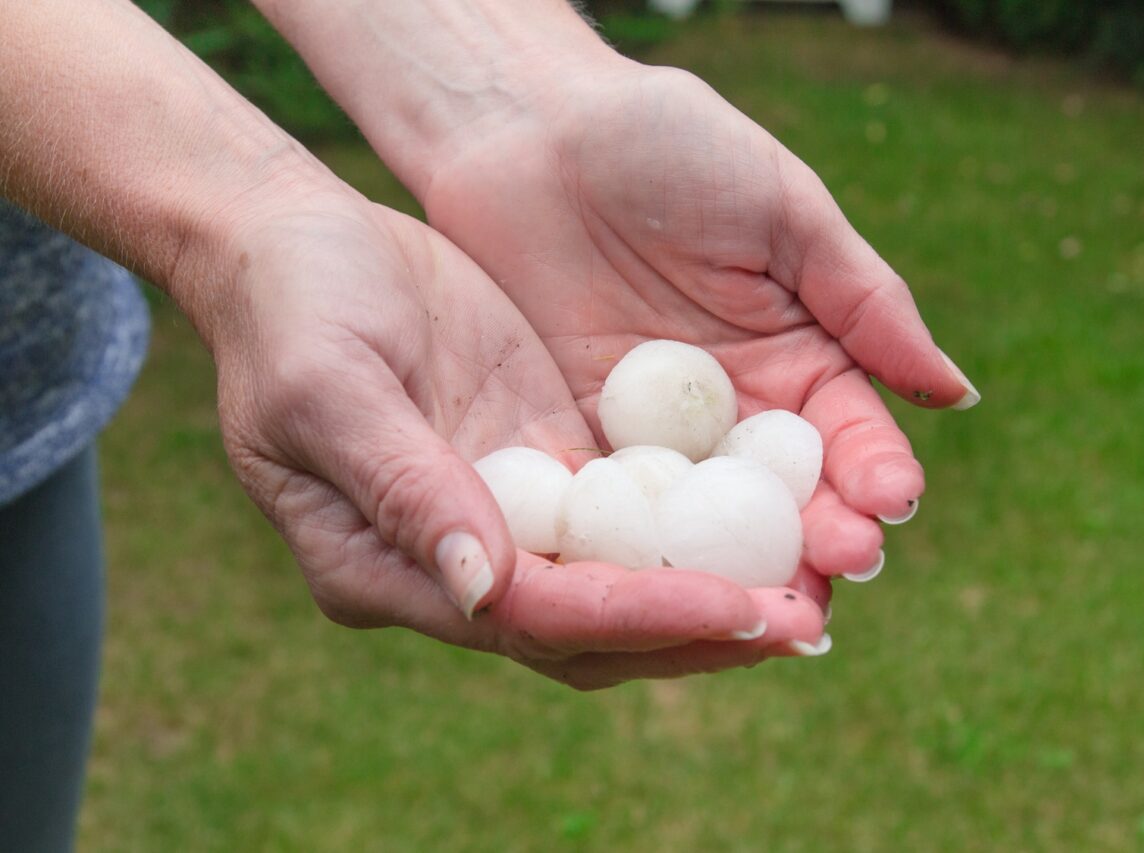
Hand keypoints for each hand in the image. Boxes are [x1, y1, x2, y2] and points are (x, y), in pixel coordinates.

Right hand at [190, 189, 825, 688]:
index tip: (739, 609)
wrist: (296, 244)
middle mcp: (463, 560)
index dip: (639, 619)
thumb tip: (487, 590)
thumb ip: (404, 488)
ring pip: (627, 577)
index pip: (536, 618)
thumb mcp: (328, 388)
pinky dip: (702, 518)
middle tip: (809, 620)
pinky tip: (777, 508)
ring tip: (820, 579)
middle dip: (701, 629)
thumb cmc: (290, 309)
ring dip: (718, 586)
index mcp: (388, 570)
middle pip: (596, 627)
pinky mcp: (546, 457)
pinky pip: (635, 505)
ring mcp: (510, 511)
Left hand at [411, 62, 979, 587]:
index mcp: (797, 356)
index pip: (847, 433)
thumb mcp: (782, 211)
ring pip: (707, 523)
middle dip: (818, 538)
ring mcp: (655, 437)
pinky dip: (639, 547)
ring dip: (738, 565)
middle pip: (785, 497)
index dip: (873, 471)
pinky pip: (616, 506)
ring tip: (768, 602)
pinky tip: (660, 581)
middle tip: (838, 572)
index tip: (891, 503)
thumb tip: (955, 393)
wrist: (532, 129)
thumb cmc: (668, 146)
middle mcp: (733, 411)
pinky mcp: (579, 441)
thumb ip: (863, 301)